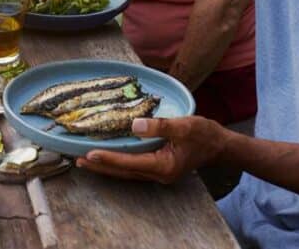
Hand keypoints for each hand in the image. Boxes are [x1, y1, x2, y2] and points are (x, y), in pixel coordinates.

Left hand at [76, 116, 227, 183]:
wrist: (220, 145)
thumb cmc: (204, 134)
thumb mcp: (184, 126)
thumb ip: (159, 126)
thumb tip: (135, 125)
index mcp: (163, 166)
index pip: (129, 163)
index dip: (109, 158)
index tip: (90, 153)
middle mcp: (158, 174)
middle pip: (123, 172)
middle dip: (100, 166)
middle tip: (78, 160)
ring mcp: (158, 173)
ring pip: (126, 172)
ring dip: (106, 166)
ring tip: (85, 161)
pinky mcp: (158, 168)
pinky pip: (133, 168)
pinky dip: (117, 163)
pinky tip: (107, 158)